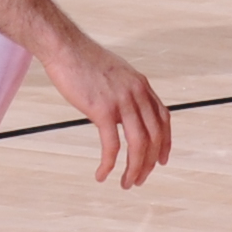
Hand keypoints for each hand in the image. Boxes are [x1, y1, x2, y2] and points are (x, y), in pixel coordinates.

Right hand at [36, 29, 170, 185]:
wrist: (66, 48)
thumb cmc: (85, 61)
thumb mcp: (115, 74)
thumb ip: (124, 90)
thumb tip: (123, 107)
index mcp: (142, 85)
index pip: (164, 119)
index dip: (165, 142)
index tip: (162, 160)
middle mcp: (138, 93)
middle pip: (155, 136)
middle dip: (150, 162)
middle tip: (140, 179)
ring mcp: (122, 102)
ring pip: (138, 144)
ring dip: (134, 168)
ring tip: (126, 184)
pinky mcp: (102, 110)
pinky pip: (111, 145)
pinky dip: (109, 163)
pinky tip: (102, 175)